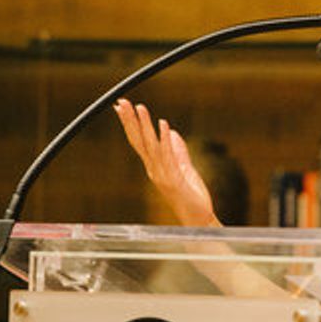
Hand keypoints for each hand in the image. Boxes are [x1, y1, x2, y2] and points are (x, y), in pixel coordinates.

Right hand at [113, 98, 219, 226]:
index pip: (139, 141)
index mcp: (155, 167)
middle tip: (121, 102)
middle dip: (130, 121)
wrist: (198, 219)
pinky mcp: (175, 180)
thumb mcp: (185, 168)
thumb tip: (172, 132)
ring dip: (145, 126)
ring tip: (140, 108)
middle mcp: (154, 170)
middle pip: (139, 141)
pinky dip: (165, 140)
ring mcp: (162, 175)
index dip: (130, 124)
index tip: (121, 106)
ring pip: (151, 146)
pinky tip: (163, 125)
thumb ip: (178, 151)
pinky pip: (168, 156)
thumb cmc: (192, 197)